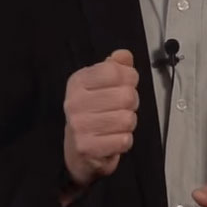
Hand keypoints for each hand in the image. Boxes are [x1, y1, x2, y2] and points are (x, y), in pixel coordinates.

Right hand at [62, 48, 138, 190]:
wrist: (77, 151)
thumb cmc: (92, 114)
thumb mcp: (100, 85)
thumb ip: (115, 67)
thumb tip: (124, 55)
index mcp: (78, 81)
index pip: (115, 71)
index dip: (129, 78)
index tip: (125, 85)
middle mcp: (74, 101)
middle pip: (127, 96)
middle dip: (132, 104)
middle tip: (122, 109)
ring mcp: (79, 125)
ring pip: (127, 119)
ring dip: (128, 124)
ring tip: (116, 125)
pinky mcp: (86, 147)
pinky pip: (124, 140)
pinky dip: (124, 141)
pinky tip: (113, 138)